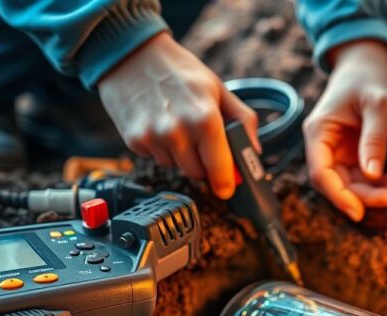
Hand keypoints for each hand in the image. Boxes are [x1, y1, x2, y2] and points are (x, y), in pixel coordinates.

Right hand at [98, 32, 258, 198]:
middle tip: (201, 142)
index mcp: (205, 118)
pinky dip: (160, 149)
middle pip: (198, 173)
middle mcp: (178, 131)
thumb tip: (255, 150)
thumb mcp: (218, 88)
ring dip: (181, 156)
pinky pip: (156, 159)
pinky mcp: (134, 141)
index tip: (227, 189)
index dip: (226, 182)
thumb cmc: (178, 71)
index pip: (220, 168)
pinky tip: (159, 125)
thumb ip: (242, 120)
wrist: (130, 55)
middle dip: (204, 164)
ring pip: (176, 168)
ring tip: (176, 126)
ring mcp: (154, 138)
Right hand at [304, 40, 386, 220]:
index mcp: (318, 131)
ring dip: (371, 192)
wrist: (367, 61)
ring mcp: (335, 150)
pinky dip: (375, 183)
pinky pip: (358, 176)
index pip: (321, 174)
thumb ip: (374, 139)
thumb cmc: (370, 77)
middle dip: (362, 196)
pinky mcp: (349, 152)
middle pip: (335, 183)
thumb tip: (372, 174)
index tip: (360, 212)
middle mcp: (322, 144)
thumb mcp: (379, 104)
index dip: (338, 197)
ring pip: (347, 183)